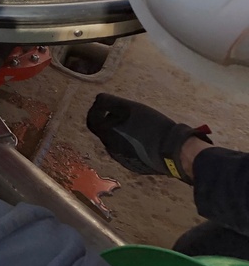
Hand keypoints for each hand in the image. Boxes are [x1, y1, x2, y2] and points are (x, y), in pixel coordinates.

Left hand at [86, 93, 211, 183]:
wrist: (174, 151)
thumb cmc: (152, 126)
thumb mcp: (130, 107)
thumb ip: (109, 102)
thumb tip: (98, 99)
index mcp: (108, 135)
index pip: (92, 122)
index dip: (96, 112)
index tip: (104, 105)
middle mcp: (112, 150)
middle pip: (105, 132)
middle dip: (112, 122)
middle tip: (127, 114)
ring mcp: (124, 160)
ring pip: (117, 142)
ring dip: (123, 133)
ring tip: (140, 126)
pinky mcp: (136, 167)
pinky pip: (129, 153)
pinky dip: (132, 144)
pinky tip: (146, 139)